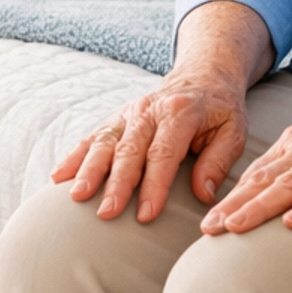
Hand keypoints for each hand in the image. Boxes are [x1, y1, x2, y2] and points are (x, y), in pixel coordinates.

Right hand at [53, 75, 251, 224]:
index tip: (146, 216)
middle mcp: (148, 111)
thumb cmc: (219, 111)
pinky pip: (92, 137)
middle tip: (107, 213)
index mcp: (179, 113)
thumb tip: (203, 195)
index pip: (163, 154)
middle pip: (128, 150)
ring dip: (88, 170)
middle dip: (116, 183)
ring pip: (103, 142)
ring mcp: (127, 113)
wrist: (202, 77)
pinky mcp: (116, 119)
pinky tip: (59, 177)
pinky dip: (74, 157)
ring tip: (76, 196)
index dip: (154, 186)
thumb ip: (218, 163)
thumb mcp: (232, 133)